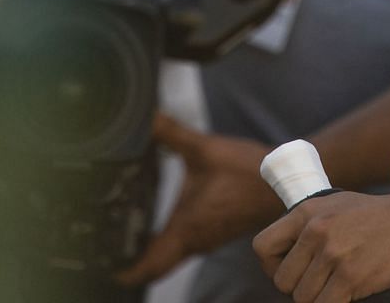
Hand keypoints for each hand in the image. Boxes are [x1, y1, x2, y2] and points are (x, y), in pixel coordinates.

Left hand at [119, 117, 276, 284]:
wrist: (283, 183)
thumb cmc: (248, 172)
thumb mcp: (204, 149)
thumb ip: (170, 133)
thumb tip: (145, 117)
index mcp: (188, 228)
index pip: (151, 265)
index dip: (127, 272)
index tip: (108, 271)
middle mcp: (196, 241)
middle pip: (158, 265)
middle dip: (133, 263)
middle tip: (107, 252)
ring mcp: (206, 239)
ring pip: (171, 256)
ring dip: (149, 252)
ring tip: (122, 237)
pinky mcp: (213, 232)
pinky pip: (183, 246)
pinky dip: (166, 242)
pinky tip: (155, 225)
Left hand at [252, 186, 389, 302]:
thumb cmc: (384, 216)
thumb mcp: (338, 206)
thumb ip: (313, 225)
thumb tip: (293, 255)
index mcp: (306, 212)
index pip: (262, 248)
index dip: (273, 267)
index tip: (292, 272)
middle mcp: (314, 231)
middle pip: (283, 281)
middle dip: (301, 289)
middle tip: (323, 285)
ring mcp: (333, 255)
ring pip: (303, 298)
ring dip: (320, 300)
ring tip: (339, 290)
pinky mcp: (352, 276)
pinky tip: (350, 296)